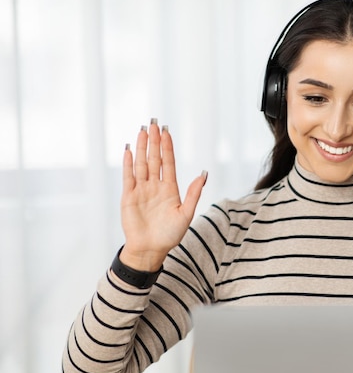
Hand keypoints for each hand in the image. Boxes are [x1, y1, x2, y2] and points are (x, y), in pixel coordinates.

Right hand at [120, 119, 206, 270]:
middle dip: (155, 141)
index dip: (168, 147)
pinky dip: (128, 164)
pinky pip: (128, 177)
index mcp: (170, 189)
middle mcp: (155, 186)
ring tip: (142, 131)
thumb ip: (194, 193)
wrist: (150, 249)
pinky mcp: (128, 197)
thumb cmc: (170, 235)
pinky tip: (128, 151)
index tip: (167, 132)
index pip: (168, 163)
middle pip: (154, 159)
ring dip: (141, 147)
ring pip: (141, 164)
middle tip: (154, 123)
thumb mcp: (186, 213)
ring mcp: (141, 190)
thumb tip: (203, 174)